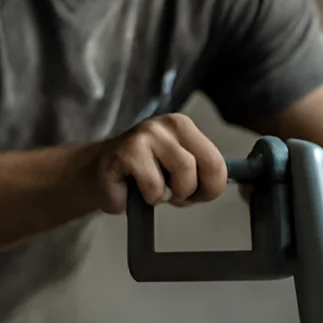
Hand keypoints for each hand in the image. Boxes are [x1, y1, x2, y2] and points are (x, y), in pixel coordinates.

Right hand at [87, 113, 226, 214]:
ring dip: (170, 194)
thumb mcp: (179, 169)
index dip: (211, 188)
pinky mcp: (127, 152)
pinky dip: (148, 197)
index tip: (196, 195)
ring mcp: (147, 135)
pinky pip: (154, 186)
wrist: (99, 176)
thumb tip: (224, 183)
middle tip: (176, 196)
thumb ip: (201, 172)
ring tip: (154, 191)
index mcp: (184, 127)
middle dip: (194, 191)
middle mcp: (168, 125)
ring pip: (184, 174)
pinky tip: (135, 188)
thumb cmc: (142, 175)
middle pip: (208, 165)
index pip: (217, 161)